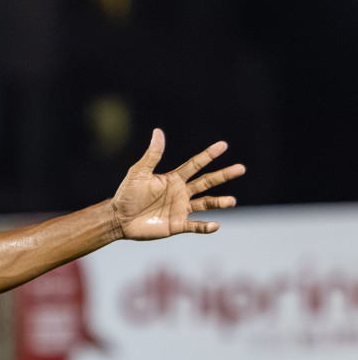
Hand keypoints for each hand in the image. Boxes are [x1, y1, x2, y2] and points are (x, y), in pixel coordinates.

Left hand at [110, 129, 244, 240]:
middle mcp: (181, 192)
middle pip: (207, 182)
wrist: (118, 218)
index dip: (208, 155)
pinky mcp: (176, 225)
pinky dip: (205, 227)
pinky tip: (215, 225)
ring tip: (232, 201)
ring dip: (219, 202)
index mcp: (173, 179)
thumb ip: (152, 155)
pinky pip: (194, 226)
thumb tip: (158, 132)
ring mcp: (180, 209)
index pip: (195, 165)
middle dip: (223, 175)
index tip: (223, 145)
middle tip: (241, 168)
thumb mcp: (138, 173)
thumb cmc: (126, 194)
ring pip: (205, 204)